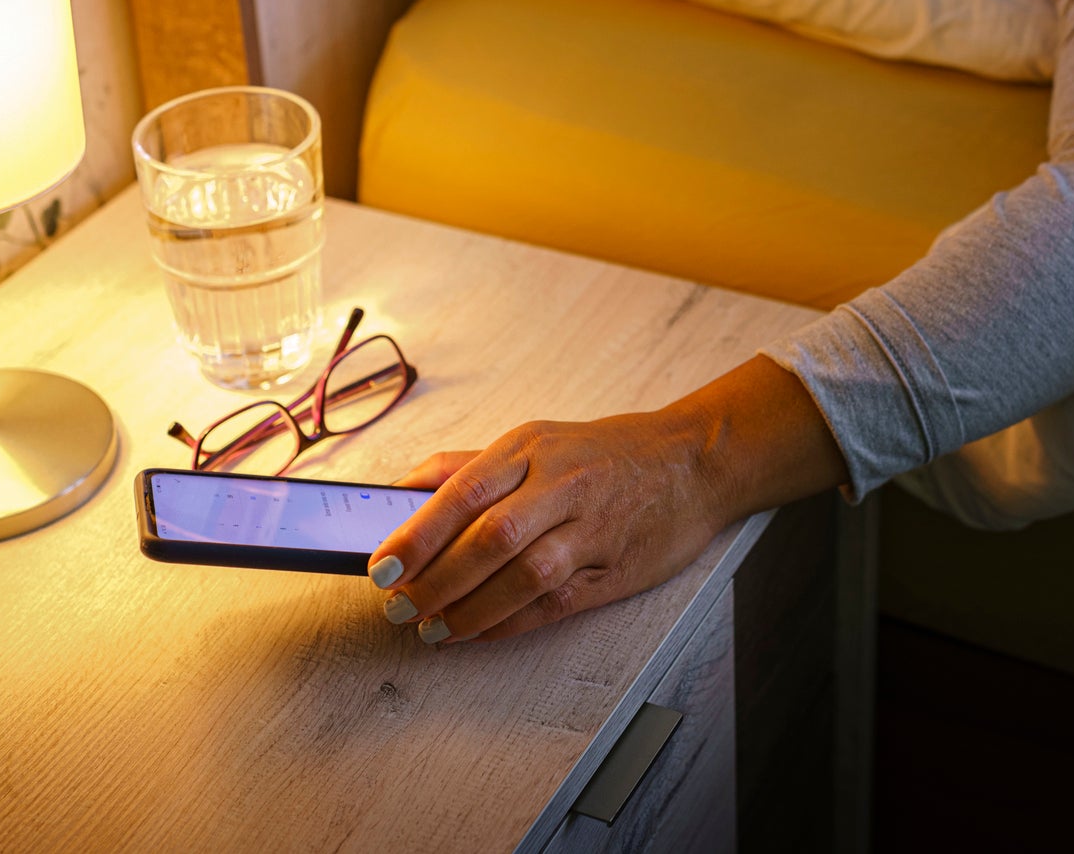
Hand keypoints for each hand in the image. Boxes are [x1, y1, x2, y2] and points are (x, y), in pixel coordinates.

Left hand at [370, 408, 727, 643]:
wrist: (692, 462)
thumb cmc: (602, 452)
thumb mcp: (534, 439)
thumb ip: (466, 466)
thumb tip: (397, 491)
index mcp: (531, 447)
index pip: (463, 491)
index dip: (418, 534)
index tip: (381, 567)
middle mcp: (562, 484)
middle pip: (491, 538)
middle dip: (438, 580)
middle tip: (399, 606)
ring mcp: (592, 528)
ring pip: (524, 576)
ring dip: (471, 610)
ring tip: (432, 629)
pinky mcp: (615, 568)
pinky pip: (556, 603)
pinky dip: (511, 623)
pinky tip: (477, 633)